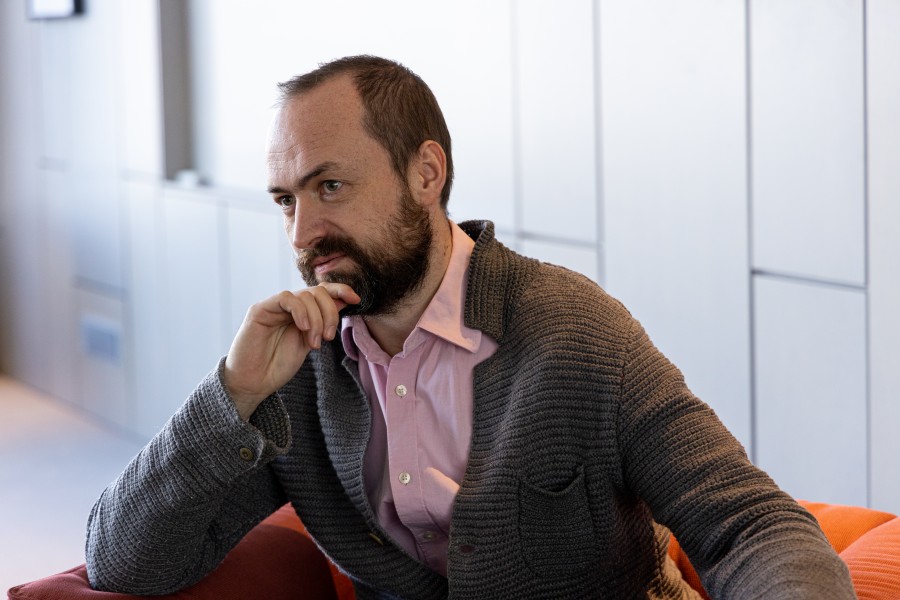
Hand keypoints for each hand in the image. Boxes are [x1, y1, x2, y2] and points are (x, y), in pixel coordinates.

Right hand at [223, 283, 359, 419]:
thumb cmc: (277, 366)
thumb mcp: (309, 342)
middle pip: (318, 292)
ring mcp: (274, 307)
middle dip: (330, 313)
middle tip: (328, 337)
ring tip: (313, 342)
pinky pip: (286, 298)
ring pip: (305, 295)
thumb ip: (323, 322)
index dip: (341, 290)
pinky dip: (300, 311)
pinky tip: (303, 328)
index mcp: (301, 313)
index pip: (322, 292)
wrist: (253, 383)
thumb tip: (345, 301)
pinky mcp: (260, 310)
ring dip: (317, 319)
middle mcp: (288, 307)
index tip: (356, 299)